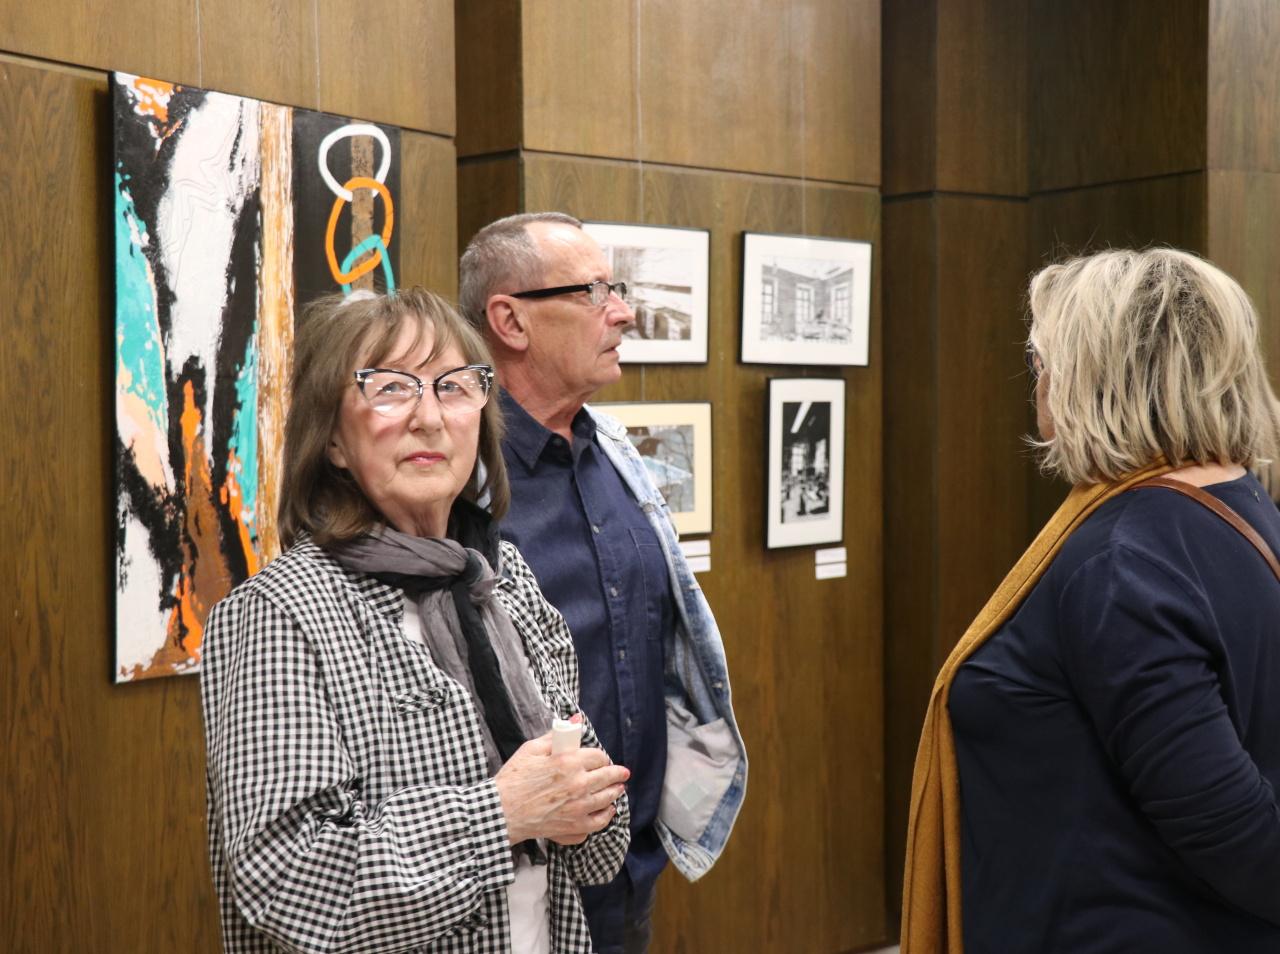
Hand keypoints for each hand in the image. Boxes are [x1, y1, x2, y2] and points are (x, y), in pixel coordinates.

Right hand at [494, 728, 628, 845]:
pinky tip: (608, 810)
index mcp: (568, 762)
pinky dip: (606, 816)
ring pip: (607, 798)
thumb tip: (576, 720)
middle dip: (618, 774)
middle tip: (623, 774)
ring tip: (618, 789)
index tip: (601, 759)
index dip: (601, 757)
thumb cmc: (513, 779)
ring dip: (615, 792)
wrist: (501, 812)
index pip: (598, 756)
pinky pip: (599, 822)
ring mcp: (578, 808)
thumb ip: (557, 734)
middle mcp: (578, 784)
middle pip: (608, 777)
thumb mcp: (531, 749)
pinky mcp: (574, 827)